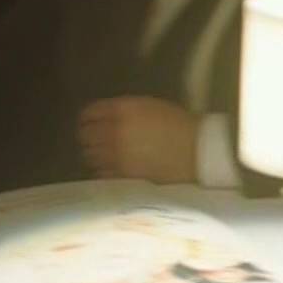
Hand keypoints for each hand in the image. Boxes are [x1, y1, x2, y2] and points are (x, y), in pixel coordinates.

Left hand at [79, 97, 198, 183]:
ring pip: (90, 156)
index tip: (87, 122)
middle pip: (85, 135)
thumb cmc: (179, 125)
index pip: (90, 113)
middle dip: (87, 137)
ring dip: (93, 155)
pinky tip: (110, 169)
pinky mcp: (123, 175)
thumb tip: (107, 118)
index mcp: (123, 109)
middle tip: (92, 141)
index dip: (86, 118)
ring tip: (101, 156)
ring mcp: (117, 155)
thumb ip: (126, 111)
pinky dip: (102, 170)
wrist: (197, 150)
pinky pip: (101, 173)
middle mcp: (115, 130)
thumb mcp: (150, 107)